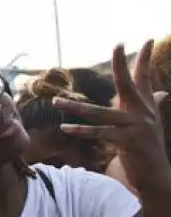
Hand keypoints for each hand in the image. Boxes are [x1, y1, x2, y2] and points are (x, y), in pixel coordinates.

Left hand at [55, 41, 170, 191]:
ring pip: (100, 113)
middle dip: (122, 64)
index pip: (144, 78)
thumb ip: (155, 106)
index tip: (147, 39)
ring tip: (56, 101)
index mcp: (145, 107)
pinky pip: (98, 134)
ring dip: (75, 107)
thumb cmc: (149, 149)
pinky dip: (80, 131)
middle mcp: (142, 113)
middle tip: (118, 45)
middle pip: (129, 84)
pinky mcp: (127, 141)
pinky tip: (65, 128)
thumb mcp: (152, 124)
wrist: (157, 177)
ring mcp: (136, 126)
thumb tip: (163, 92)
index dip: (144, 58)